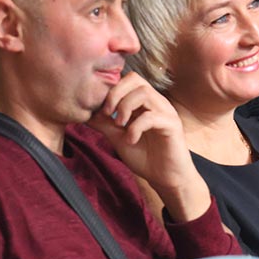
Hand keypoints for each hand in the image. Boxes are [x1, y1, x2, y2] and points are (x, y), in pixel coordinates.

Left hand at [88, 72, 210, 220]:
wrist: (166, 178)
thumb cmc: (146, 157)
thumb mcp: (118, 138)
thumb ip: (105, 124)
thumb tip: (86, 112)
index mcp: (144, 103)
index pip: (128, 80)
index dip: (111, 90)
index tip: (101, 111)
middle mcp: (156, 102)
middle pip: (135, 79)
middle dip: (116, 94)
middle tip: (108, 114)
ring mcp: (165, 112)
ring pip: (144, 93)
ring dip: (126, 107)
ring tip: (119, 126)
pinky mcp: (172, 125)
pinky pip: (152, 116)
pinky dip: (136, 127)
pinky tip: (131, 140)